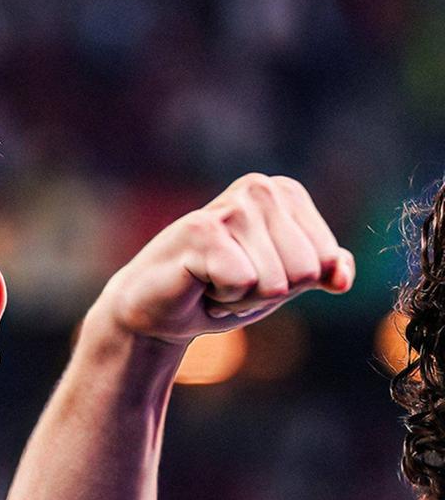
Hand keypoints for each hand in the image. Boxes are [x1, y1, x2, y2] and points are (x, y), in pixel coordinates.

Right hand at [96, 173, 354, 344]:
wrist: (157, 311)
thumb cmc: (219, 291)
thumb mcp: (282, 282)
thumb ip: (321, 271)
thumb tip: (342, 278)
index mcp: (285, 193)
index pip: (326, 260)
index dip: (292, 285)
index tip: (253, 277)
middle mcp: (260, 188)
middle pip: (305, 271)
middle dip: (268, 293)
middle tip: (230, 284)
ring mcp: (231, 206)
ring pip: (276, 282)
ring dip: (242, 299)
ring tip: (214, 284)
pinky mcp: (202, 230)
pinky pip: (243, 283)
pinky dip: (222, 300)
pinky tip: (198, 285)